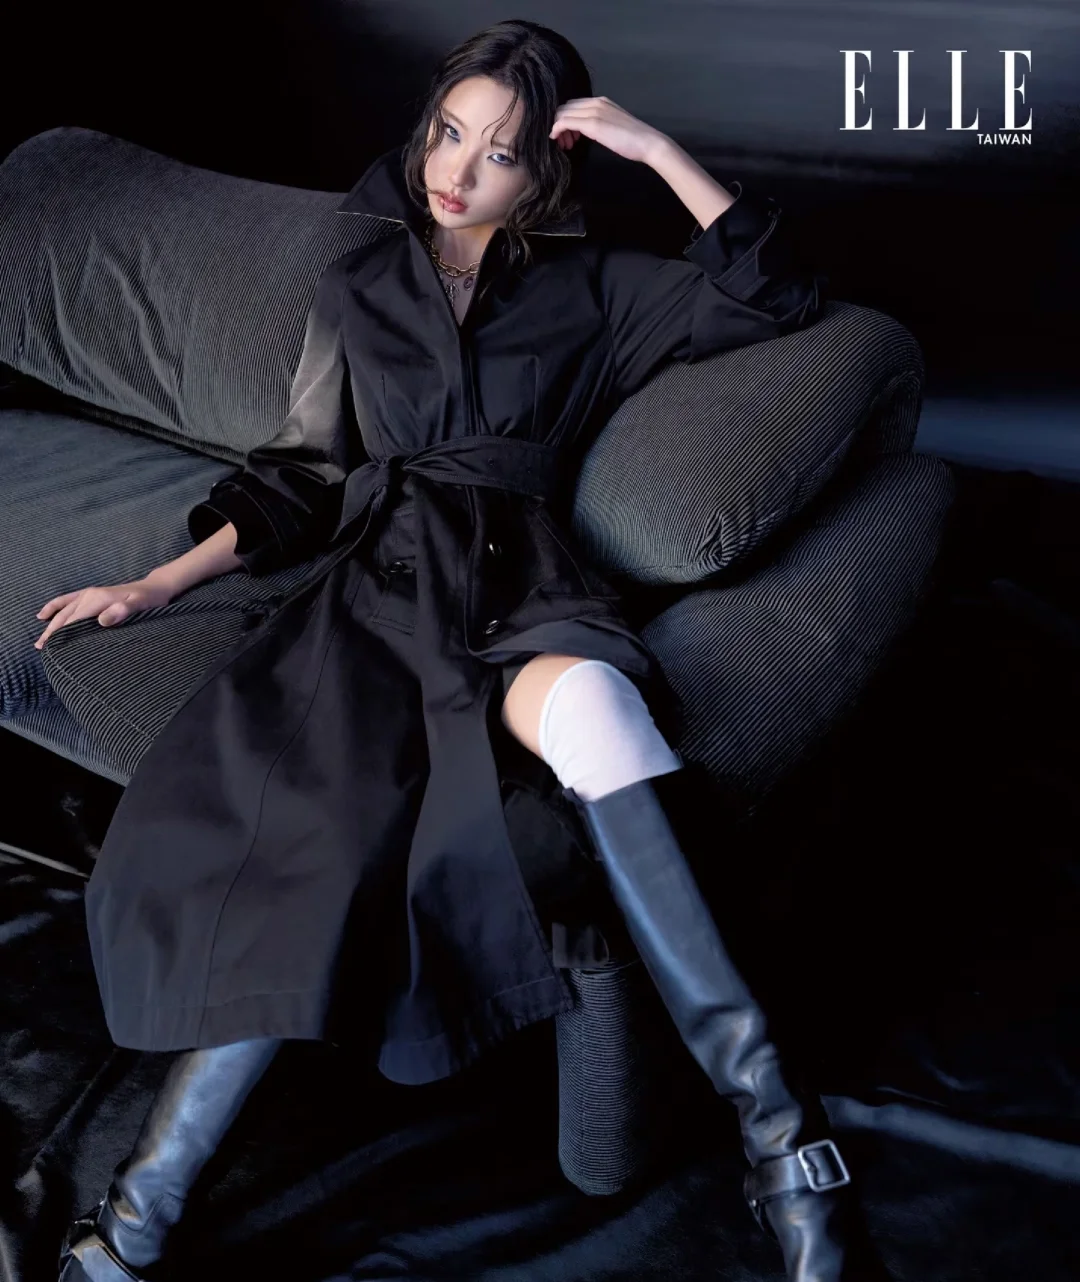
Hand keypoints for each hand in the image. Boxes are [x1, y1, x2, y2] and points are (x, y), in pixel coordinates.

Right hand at [34, 578, 174, 650]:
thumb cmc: (150, 600)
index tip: (54, 650)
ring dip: (50, 625)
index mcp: (99, 599)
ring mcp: (89, 593)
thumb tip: (101, 620)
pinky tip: (42, 615)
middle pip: (65, 616)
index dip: (63, 634)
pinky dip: (54, 607)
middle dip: (52, 632)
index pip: (74, 619)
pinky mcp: (91, 594)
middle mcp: (90, 594)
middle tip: (42, 650)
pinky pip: (67, 600)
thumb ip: (123, 611)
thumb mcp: (141, 605)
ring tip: (40, 642)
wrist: (154, 588)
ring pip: (63, 610)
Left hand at [550, 96, 668, 164]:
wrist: (647, 142)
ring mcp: (594, 111)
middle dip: (559, 124)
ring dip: (558, 129)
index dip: (566, 120)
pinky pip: (565, 122)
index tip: (569, 137)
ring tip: (564, 145)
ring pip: (563, 113)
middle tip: (564, 142)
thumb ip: (600, 124)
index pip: (574, 105)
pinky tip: (556, 140)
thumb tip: (588, 132)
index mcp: (601, 102)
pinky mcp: (592, 123)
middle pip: (566, 107)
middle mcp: (596, 102)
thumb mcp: (612, 127)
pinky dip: (556, 130)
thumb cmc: (633, 140)